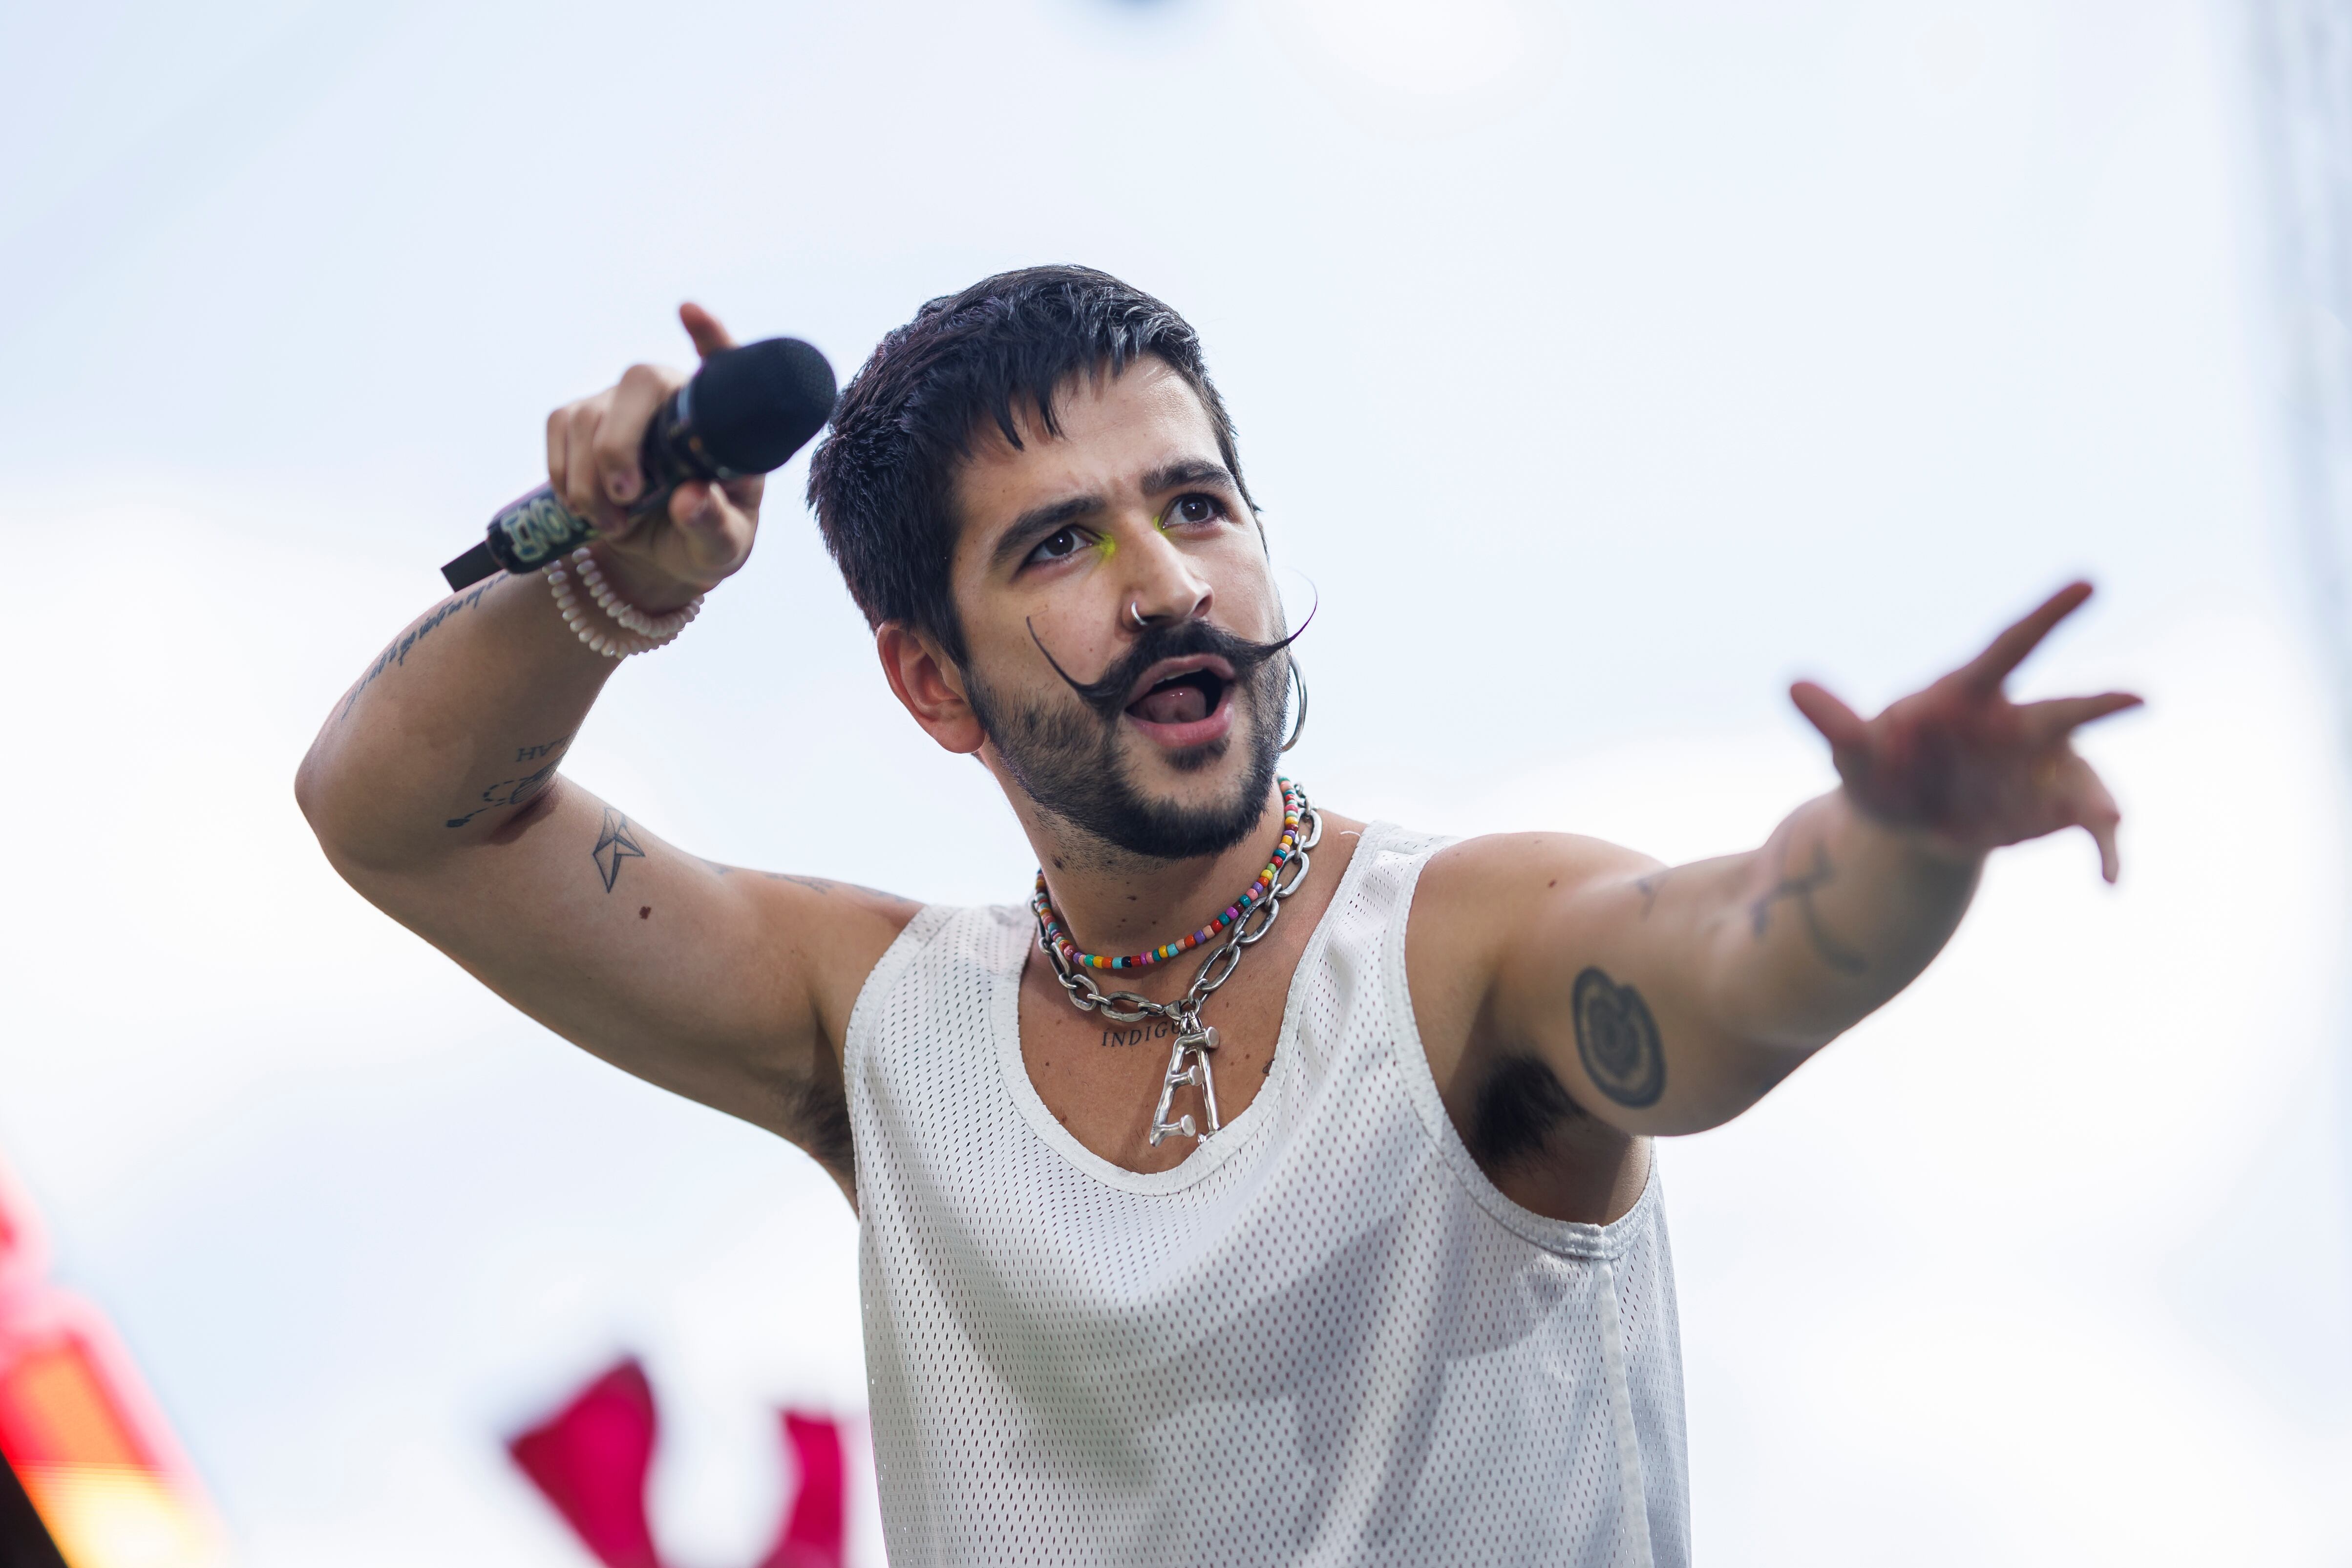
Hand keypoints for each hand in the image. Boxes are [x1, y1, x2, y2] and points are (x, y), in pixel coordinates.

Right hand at [544, 302, 763, 610]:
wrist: (661, 555)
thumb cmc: (705, 540)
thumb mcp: (722, 546)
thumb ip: (713, 524)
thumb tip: (690, 499)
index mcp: (721, 421)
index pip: (724, 365)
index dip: (709, 336)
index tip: (690, 312)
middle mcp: (673, 397)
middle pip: (638, 383)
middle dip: (618, 444)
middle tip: (626, 499)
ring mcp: (626, 403)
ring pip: (589, 414)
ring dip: (589, 478)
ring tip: (614, 523)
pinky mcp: (585, 417)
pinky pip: (559, 427)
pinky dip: (564, 473)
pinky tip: (584, 506)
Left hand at [1790, 582, 2141, 881]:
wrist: (1908, 823)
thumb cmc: (1881, 770)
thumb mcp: (1853, 753)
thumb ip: (1835, 723)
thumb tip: (1791, 685)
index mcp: (1971, 696)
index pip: (2010, 646)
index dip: (2047, 614)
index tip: (2089, 582)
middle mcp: (2019, 726)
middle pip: (2060, 712)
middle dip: (2096, 706)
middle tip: (2138, 697)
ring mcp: (2043, 768)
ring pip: (2087, 777)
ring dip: (2101, 796)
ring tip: (2110, 818)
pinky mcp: (2059, 810)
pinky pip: (2092, 831)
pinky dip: (2107, 855)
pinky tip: (2112, 883)